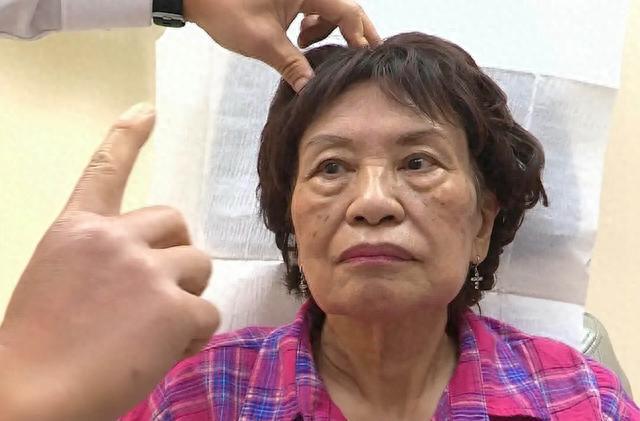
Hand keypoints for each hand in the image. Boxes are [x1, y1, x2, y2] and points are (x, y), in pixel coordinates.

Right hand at [0, 104, 219, 420]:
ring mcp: (147, 271)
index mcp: (79, 229)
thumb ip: (102, 261)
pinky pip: (209, 312)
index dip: (128, 137)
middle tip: (160, 291)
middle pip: (178, 225)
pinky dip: (195, 334)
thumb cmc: (39, 345)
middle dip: (177, 254)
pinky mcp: (174, 308)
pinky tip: (168, 351)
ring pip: (200, 266)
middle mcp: (115, 238)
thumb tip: (149, 271)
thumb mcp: (60, 281)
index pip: (106, 169)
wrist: (31, 396)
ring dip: (188, 293)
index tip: (148, 110)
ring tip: (159, 328)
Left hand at [183, 0, 380, 91]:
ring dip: (326, 31)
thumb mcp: (263, 42)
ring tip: (305, 47)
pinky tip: (298, 40)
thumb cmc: (225, 9)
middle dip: (354, 32)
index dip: (358, 36)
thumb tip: (310, 88)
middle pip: (345, 9)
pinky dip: (312, 27)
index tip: (365, 59)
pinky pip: (314, 11)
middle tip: (365, 55)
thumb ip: (292, 65)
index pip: (347, 12)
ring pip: (330, 10)